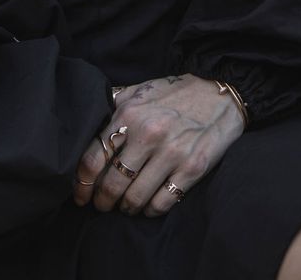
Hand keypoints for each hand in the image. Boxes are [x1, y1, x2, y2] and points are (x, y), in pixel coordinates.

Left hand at [72, 74, 244, 217]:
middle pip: (112, 183)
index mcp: (130, 114)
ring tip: (125, 206)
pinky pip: (162, 203)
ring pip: (135, 198)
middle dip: (102, 201)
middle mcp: (149, 134)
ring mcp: (172, 153)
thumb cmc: (176, 93)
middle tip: (101, 205)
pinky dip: (150, 210)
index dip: (81, 183)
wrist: (221, 95)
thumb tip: (90, 121)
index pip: (94, 158)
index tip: (80, 194)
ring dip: (126, 208)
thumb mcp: (140, 89)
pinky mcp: (192, 169)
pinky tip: (148, 206)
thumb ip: (114, 104)